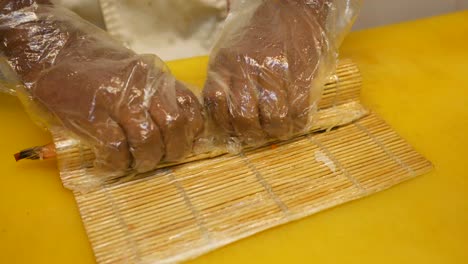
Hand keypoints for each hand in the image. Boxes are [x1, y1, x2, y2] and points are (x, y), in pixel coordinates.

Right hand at [0, 1, 203, 172]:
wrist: (54, 48)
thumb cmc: (97, 65)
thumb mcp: (136, 72)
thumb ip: (156, 94)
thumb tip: (175, 127)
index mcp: (156, 77)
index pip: (189, 107)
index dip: (191, 132)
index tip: (183, 144)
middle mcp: (142, 86)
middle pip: (173, 126)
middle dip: (173, 151)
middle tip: (161, 160)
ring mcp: (117, 100)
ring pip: (147, 140)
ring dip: (145, 160)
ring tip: (136, 164)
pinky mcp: (93, 114)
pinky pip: (115, 148)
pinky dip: (117, 164)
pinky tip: (111, 164)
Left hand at [203, 0, 348, 143]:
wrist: (293, 9)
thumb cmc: (258, 32)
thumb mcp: (229, 50)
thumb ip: (224, 79)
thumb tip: (223, 115)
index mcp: (225, 63)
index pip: (217, 107)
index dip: (226, 126)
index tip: (236, 129)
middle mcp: (247, 68)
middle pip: (244, 118)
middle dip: (252, 134)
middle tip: (259, 133)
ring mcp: (276, 72)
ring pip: (274, 119)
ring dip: (277, 130)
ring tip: (279, 127)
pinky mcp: (302, 75)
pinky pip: (299, 111)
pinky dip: (297, 123)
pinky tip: (295, 119)